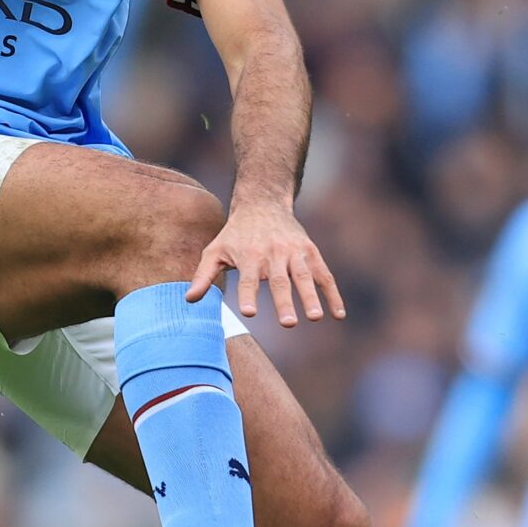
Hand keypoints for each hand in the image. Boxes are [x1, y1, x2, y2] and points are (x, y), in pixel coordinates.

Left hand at [187, 201, 345, 327]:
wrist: (263, 203)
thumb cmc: (235, 234)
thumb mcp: (215, 250)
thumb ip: (203, 276)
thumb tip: (189, 301)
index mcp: (249, 256)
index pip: (248, 279)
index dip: (248, 295)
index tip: (250, 313)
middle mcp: (273, 253)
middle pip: (280, 281)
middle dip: (284, 302)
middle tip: (288, 324)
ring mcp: (294, 252)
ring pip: (304, 277)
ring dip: (311, 297)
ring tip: (315, 318)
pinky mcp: (310, 252)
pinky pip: (324, 275)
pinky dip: (333, 294)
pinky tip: (338, 315)